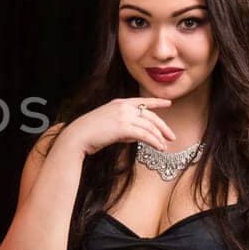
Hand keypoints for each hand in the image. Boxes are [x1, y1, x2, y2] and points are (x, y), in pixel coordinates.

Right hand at [60, 97, 174, 156]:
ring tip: (164, 146)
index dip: (157, 102)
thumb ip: (123, 127)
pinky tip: (159, 147)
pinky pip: (145, 135)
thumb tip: (137, 136)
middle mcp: (123, 107)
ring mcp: (124, 116)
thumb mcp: (108, 124)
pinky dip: (154, 142)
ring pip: (149, 127)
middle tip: (171, 136)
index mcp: (119, 103)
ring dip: (159, 137)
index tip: (168, 103)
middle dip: (163, 127)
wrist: (77, 136)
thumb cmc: (89, 133)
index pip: (143, 101)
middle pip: (150, 116)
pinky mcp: (124, 127)